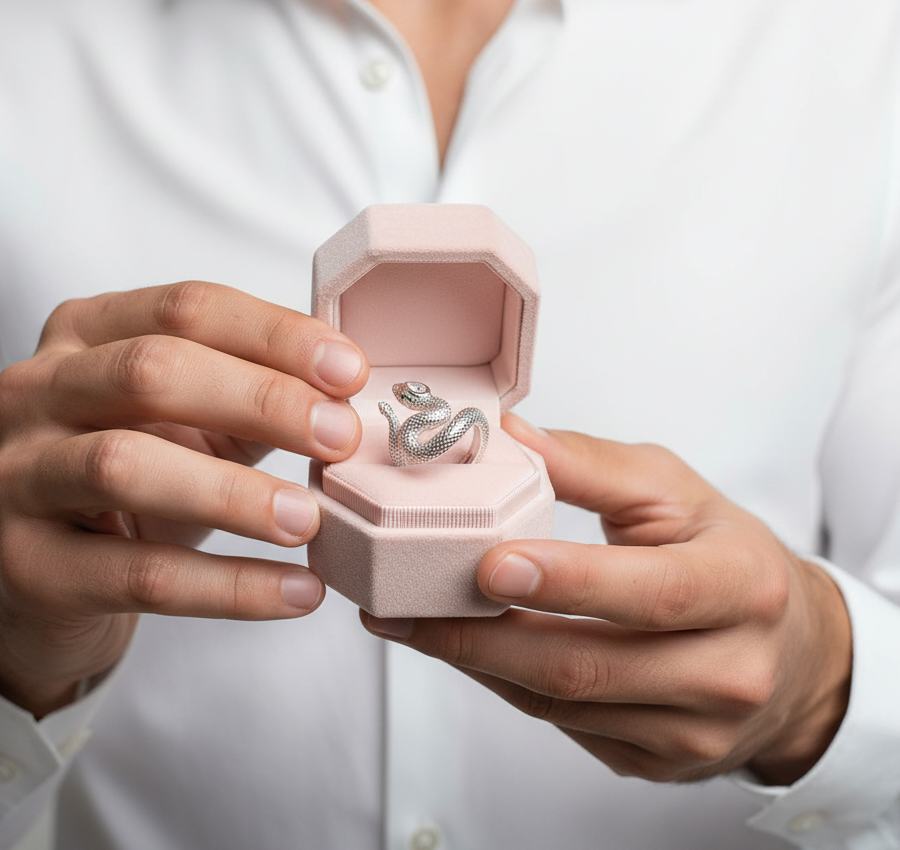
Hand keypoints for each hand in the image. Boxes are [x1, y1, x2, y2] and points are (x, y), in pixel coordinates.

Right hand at [0, 282, 367, 717]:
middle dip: (261, 400)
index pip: (185, 309)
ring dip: (235, 492)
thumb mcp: (191, 420)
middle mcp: (35, 389)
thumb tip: (348, 395)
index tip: (350, 371)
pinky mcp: (27, 567)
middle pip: (150, 372)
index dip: (274, 335)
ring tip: (311, 518)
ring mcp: (17, 475)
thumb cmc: (138, 478)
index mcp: (84, 331)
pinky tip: (297, 591)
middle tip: (340, 437)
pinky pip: (139, 576)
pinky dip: (229, 586)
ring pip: (125, 466)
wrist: (53, 581)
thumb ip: (253, 395)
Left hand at [362, 416, 851, 784]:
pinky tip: (467, 649)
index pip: (650, 593)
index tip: (490, 564)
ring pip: (562, 704)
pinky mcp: (658, 761)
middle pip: (588, 665)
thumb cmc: (727, 556)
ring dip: (477, 662)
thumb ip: (590, 463)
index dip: (568, 582)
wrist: (790, 649)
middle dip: (482, 636)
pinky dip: (505, 685)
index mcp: (740, 587)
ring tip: (414, 622)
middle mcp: (728, 671)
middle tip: (407, 605)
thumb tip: (508, 436)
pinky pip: (564, 727)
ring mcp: (693, 732)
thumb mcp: (675, 490)